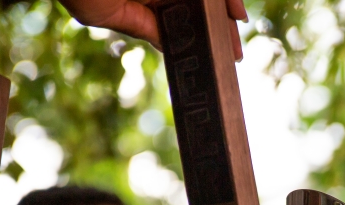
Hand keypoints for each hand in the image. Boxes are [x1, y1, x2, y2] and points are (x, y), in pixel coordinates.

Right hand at [58, 0, 248, 57]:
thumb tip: (169, 45)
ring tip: (238, 32)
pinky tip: (235, 12)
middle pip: (198, 7)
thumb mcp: (106, 15)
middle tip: (234, 53)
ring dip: (225, 11)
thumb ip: (141, 28)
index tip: (219, 57)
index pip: (180, 18)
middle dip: (219, 28)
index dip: (201, 36)